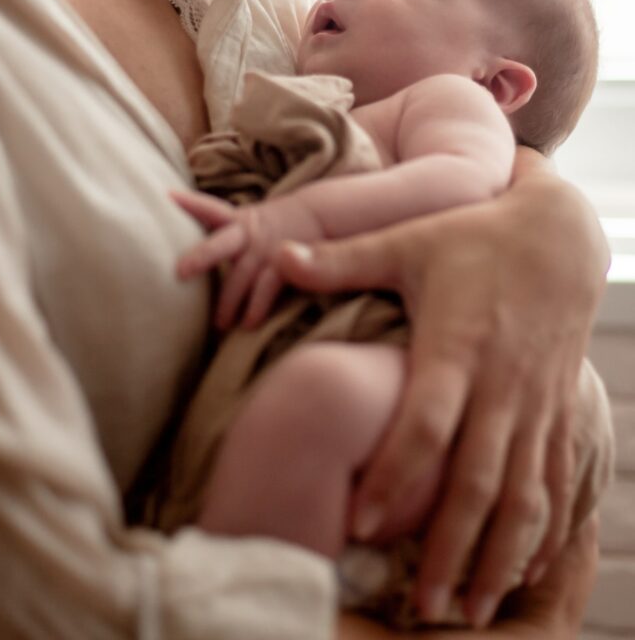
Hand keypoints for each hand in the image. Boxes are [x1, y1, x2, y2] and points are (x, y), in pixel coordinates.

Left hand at [173, 190, 323, 328]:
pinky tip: (249, 324)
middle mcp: (249, 233)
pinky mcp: (286, 264)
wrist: (318, 218)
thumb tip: (187, 254)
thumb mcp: (250, 221)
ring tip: (219, 326)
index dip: (189, 204)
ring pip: (242, 274)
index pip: (210, 210)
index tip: (167, 197)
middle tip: (180, 272)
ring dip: (229, 300)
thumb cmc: (274, 229)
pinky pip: (268, 287)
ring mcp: (266, 248)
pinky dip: (257, 306)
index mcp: (239, 221)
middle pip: (221, 244)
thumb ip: (226, 234)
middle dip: (201, 256)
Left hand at [278, 148, 607, 627]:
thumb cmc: (472, 239)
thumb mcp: (407, 243)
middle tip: (420, 604)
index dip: (395, 473)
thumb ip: (342, 260)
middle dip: (449, 545)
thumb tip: (277, 256)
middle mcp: (501, 382)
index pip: (427, 422)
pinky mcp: (559, 407)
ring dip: (498, 555)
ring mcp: (536, 400)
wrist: (559, 234)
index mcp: (456, 345)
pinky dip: (543, 531)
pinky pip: (558, 479)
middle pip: (477, 477)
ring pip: (524, 492)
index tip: (360, 523)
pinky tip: (523, 573)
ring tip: (467, 609)